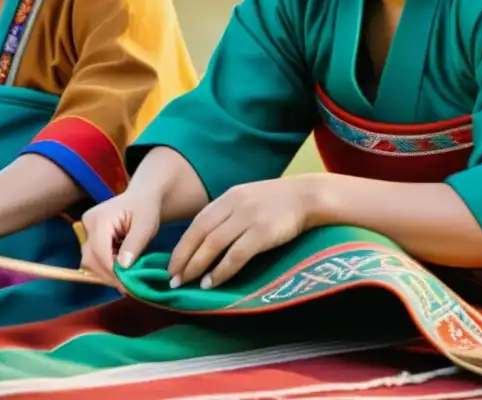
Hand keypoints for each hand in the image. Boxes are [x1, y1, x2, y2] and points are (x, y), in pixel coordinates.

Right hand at [80, 187, 162, 292]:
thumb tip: (122, 267)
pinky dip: (106, 266)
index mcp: (100, 218)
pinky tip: (120, 270)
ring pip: (90, 261)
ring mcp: (86, 230)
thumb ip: (134, 244)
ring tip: (125, 279)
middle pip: (91, 259)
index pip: (100, 252)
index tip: (126, 286)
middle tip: (127, 287)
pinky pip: (94, 257)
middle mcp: (88, 223)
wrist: (142, 197)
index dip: (111, 272)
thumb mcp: (146, 225)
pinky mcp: (89, 236)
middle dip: (108, 275)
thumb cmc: (146, 208)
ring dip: (106, 272)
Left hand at [167, 177, 316, 290]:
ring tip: (188, 283)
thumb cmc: (279, 202)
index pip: (197, 223)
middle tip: (173, 280)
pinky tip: (213, 282)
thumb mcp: (249, 199)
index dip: (182, 246)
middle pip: (200, 234)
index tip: (172, 265)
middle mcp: (235, 205)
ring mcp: (249, 218)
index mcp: (229, 197)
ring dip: (198, 266)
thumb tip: (207, 240)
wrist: (309, 196)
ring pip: (214, 244)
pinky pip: (236, 255)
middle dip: (184, 258)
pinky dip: (221, 270)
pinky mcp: (263, 232)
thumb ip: (229, 213)